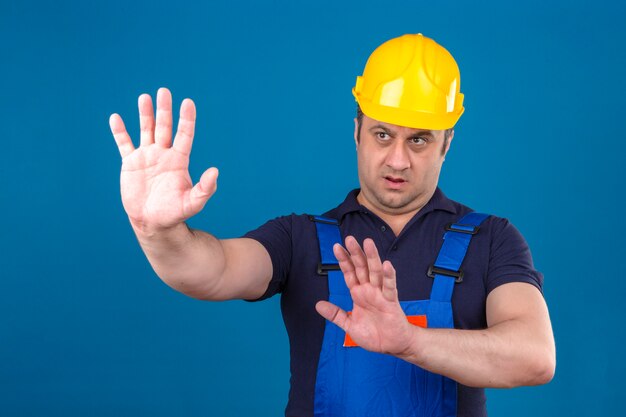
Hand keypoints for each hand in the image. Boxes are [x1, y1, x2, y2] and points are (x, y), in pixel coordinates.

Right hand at [109, 88, 217, 231]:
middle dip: (164, 110)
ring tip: (144, 97)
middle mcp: (164, 154)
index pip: (185, 135)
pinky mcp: (130, 164)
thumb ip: (205, 189)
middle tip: (164, 91)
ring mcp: (147, 157)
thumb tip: (215, 171)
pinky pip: (124, 144)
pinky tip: (116, 118)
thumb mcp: (193, 203)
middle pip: (164, 127)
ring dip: (145, 114)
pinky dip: (119, 132)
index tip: (188, 102)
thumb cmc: (175, 213)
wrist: (152, 222)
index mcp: (179, 160)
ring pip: (145, 130)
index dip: (186, 119)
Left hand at [315, 236, 415, 355]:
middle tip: (349, 238)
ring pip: (375, 272)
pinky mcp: (391, 302)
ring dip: (372, 257)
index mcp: (358, 294)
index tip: (336, 247)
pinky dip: (389, 276)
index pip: (349, 273)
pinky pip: (390, 287)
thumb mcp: (349, 325)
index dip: (343, 260)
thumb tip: (318, 305)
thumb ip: (335, 314)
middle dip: (355, 253)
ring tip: (368, 243)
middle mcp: (369, 290)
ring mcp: (380, 294)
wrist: (393, 345)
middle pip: (361, 267)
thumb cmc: (374, 334)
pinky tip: (387, 265)